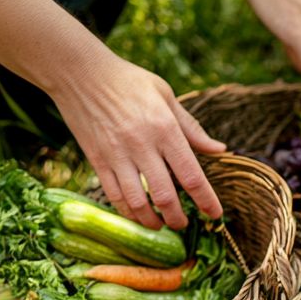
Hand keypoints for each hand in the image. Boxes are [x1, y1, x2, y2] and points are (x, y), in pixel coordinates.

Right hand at [51, 54, 225, 230]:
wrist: (80, 73)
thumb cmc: (129, 81)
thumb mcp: (165, 95)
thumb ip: (192, 128)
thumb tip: (220, 150)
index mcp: (165, 128)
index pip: (191, 174)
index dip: (206, 200)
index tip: (215, 215)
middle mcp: (142, 145)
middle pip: (165, 196)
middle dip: (177, 218)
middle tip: (184, 225)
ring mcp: (117, 155)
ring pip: (137, 202)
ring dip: (151, 221)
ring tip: (161, 226)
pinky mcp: (97, 160)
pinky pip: (113, 195)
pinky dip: (127, 211)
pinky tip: (137, 216)